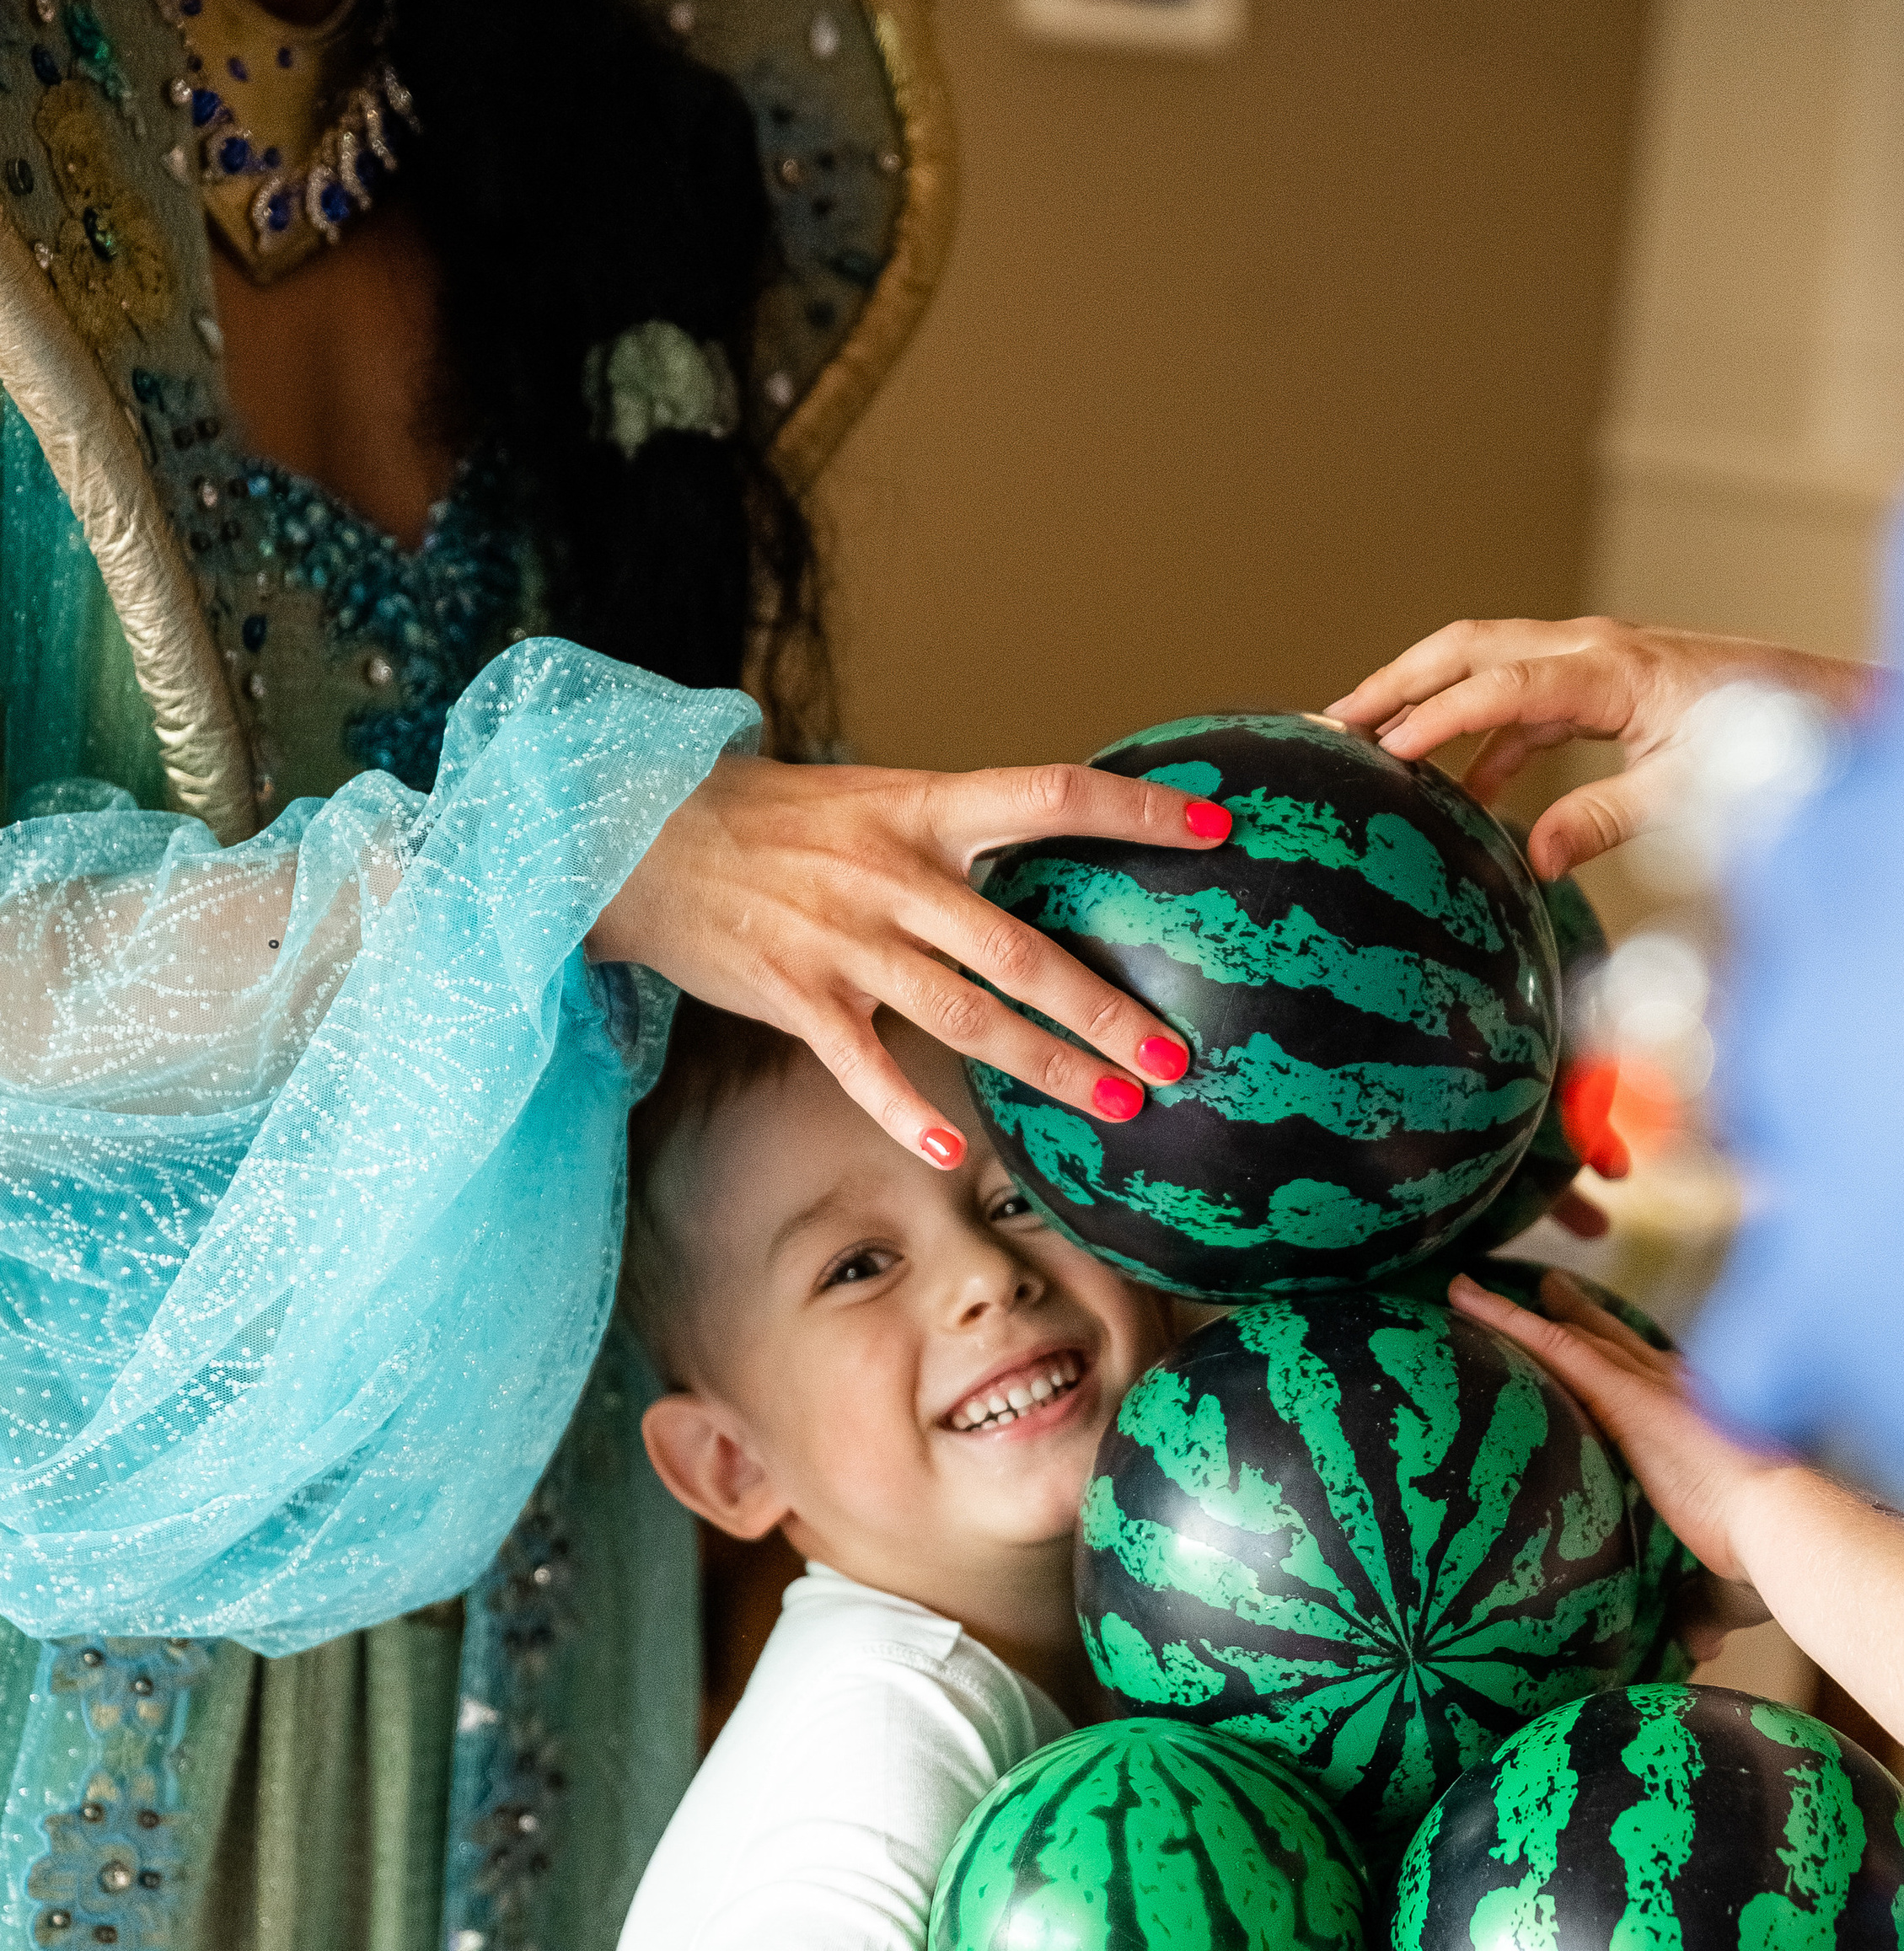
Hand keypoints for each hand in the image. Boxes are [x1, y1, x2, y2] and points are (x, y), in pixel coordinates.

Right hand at [591, 753, 1230, 1166]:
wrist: (641, 835)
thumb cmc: (779, 822)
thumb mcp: (876, 800)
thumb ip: (961, 833)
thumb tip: (1062, 853)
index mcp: (922, 806)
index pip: (1049, 794)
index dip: (1133, 811)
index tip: (1216, 830)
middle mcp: (891, 875)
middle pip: (1021, 946)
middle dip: (1106, 1005)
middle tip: (1181, 1052)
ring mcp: (844, 940)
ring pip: (964, 1017)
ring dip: (1046, 1067)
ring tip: (1120, 1105)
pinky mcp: (797, 997)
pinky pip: (863, 1068)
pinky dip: (905, 1114)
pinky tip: (951, 1155)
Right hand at [1324, 617, 1872, 878]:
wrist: (1831, 713)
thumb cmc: (1772, 748)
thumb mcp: (1688, 794)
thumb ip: (1605, 821)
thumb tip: (1534, 859)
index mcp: (1612, 669)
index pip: (1498, 686)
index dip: (1434, 720)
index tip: (1379, 754)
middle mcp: (1595, 648)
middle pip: (1467, 649)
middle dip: (1395, 684)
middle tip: (1330, 723)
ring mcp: (1595, 661)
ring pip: (1485, 668)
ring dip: (1426, 704)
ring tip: (1367, 749)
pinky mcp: (1602, 685)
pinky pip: (1520, 702)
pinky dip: (1480, 738)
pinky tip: (1462, 796)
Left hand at [1449, 1268, 1772, 1654]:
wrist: (1781, 1527)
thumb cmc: (1769, 1555)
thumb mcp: (1725, 1580)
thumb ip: (1702, 1606)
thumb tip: (1700, 1648)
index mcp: (1702, 1426)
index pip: (1655, 1386)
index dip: (1627, 1363)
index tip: (1604, 1348)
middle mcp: (1676, 1391)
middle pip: (1615, 1344)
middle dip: (1582, 1316)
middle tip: (1547, 1289)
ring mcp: (1649, 1387)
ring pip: (1573, 1339)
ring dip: (1525, 1313)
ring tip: (1477, 1291)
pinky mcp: (1624, 1393)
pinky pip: (1551, 1347)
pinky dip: (1506, 1322)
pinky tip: (1467, 1301)